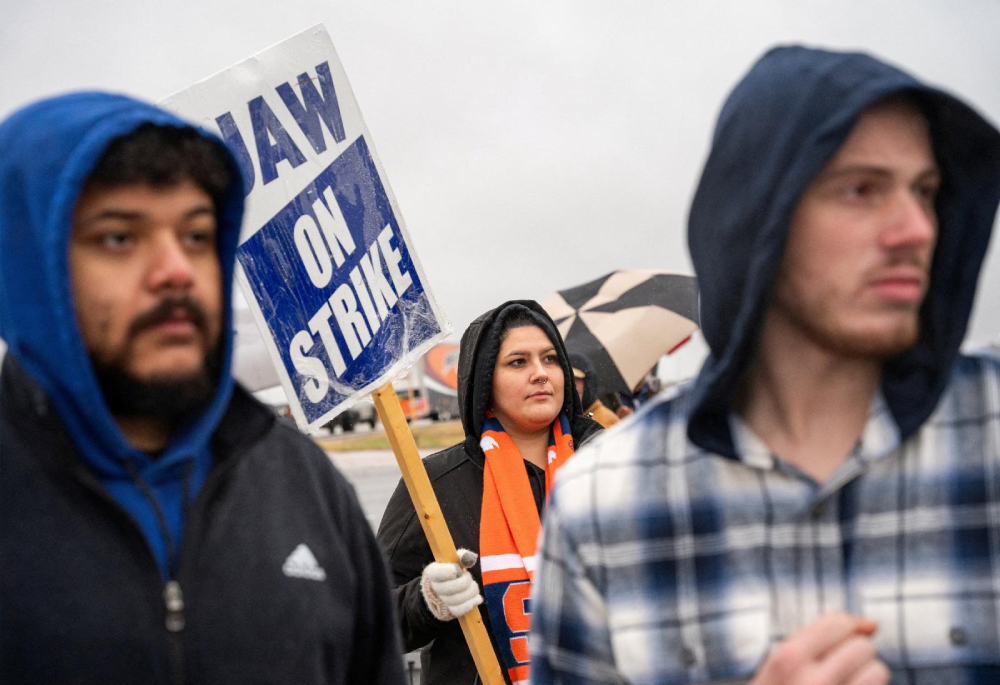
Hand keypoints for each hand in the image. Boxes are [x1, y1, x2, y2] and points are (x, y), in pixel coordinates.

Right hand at [420, 548, 482, 620]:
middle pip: (450, 588)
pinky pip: (459, 610)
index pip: (438, 573)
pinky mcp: (447, 612)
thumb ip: (461, 557)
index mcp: (432, 573)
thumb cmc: (450, 573)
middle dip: (465, 582)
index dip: (450, 571)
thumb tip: (471, 558)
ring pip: (457, 600)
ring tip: (474, 587)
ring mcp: (440, 602)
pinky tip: (477, 598)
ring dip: (470, 592)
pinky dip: (470, 604)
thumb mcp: (453, 562)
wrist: (442, 591)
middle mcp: (433, 588)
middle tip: (468, 577)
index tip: (458, 569)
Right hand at [751, 612, 888, 684]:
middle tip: (834, 675)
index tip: (834, 648)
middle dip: (854, 657)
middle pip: (863, 646)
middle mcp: (814, 682)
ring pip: (878, 671)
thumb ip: (817, 638)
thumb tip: (873, 624)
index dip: (841, 632)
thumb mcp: (780, 665)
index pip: (838, 623)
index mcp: (787, 658)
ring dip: (866, 678)